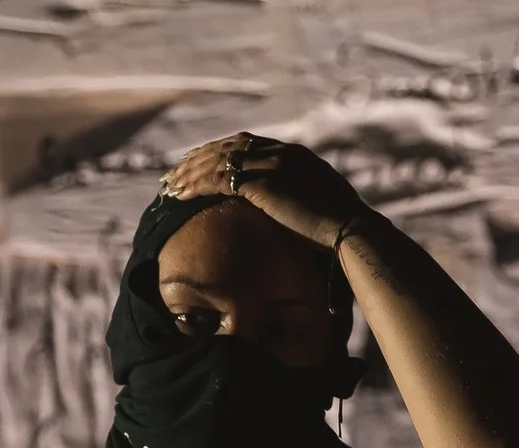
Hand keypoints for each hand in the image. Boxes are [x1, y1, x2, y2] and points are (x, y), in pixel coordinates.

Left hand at [161, 133, 370, 249]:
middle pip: (228, 147)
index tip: (202, 164)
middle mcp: (280, 152)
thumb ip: (302, 203)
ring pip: (217, 160)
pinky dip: (193, 186)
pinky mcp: (258, 182)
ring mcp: (269, 164)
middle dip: (199, 158)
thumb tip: (296, 218)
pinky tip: (177, 196)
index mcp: (295, 155)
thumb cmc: (341, 231)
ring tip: (168, 186)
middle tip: (176, 172)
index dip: (222, 153)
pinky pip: (215, 178)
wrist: (349, 231)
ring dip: (189, 172)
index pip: (249, 145)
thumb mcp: (320, 208)